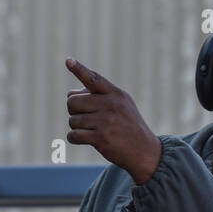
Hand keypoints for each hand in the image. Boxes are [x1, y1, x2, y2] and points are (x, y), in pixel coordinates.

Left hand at [65, 57, 161, 182]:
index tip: (68, 61)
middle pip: (73, 101)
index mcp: (115, 94)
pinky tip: (84, 139)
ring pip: (72, 120)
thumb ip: (98, 96)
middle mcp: (111, 105)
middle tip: (84, 116)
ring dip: (76, 127)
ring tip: (91, 130)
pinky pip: (74, 135)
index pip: (94, 79)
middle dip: (74, 110)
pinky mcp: (101, 138)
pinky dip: (74, 138)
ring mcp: (106, 122)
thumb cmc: (128, 126)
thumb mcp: (121, 105)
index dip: (79, 70)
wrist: (144, 151)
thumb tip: (70, 93)